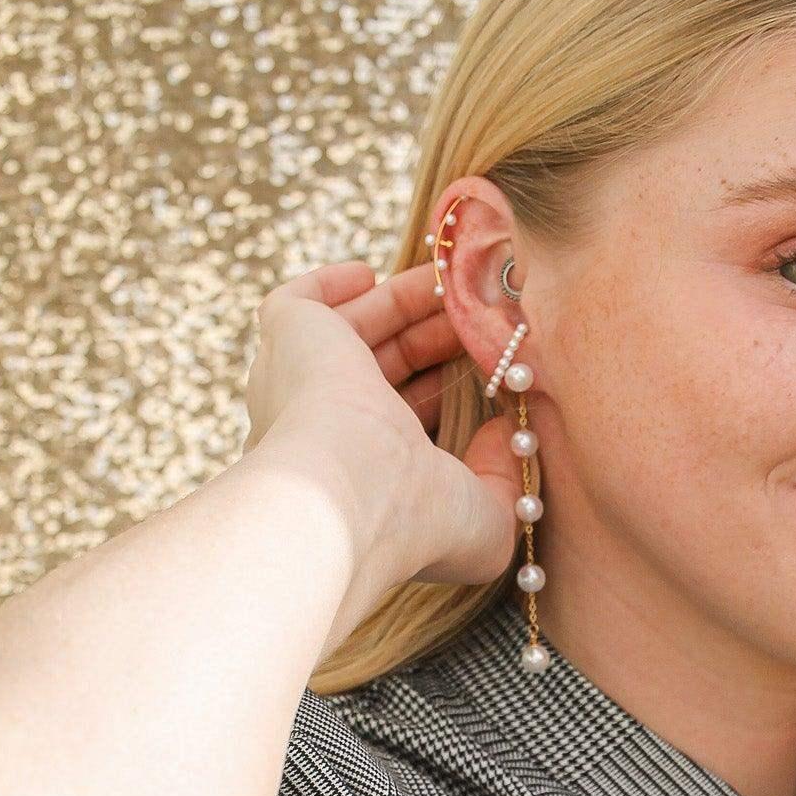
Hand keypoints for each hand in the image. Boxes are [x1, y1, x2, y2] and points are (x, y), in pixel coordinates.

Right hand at [243, 260, 533, 590]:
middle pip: (383, 368)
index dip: (447, 393)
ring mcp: (298, 383)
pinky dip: (328, 284)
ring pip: (353, 330)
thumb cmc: (414, 521)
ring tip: (457, 289)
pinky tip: (368, 274)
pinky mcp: (288, 337)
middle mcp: (320, 432)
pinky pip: (296, 302)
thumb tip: (507, 435)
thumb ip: (504, 480)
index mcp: (361, 475)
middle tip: (482, 319)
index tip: (492, 370)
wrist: (347, 493)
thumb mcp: (485, 519)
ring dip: (404, 306)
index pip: (405, 422)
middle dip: (435, 341)